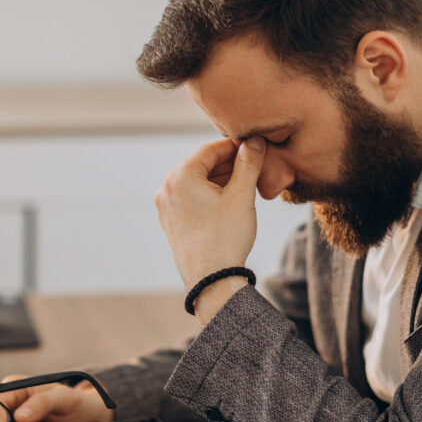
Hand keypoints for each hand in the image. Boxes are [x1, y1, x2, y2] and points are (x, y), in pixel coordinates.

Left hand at [155, 137, 265, 290]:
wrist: (212, 280)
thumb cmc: (226, 237)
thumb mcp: (242, 195)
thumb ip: (248, 163)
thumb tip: (255, 141)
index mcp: (180, 176)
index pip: (211, 149)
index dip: (236, 146)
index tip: (255, 147)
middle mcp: (167, 188)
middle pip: (202, 165)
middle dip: (229, 165)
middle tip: (254, 167)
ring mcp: (166, 207)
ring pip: (197, 183)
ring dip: (220, 180)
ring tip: (245, 185)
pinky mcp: (171, 222)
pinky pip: (191, 199)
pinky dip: (210, 196)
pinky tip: (229, 202)